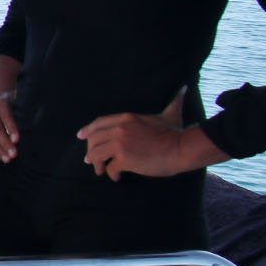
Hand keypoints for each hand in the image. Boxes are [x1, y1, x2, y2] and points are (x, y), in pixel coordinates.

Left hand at [77, 88, 224, 179]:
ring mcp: (120, 144)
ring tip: (100, 170)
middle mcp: (119, 129)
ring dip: (96, 164)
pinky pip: (110, 168)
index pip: (99, 123)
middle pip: (94, 140)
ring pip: (96, 154)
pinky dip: (111, 174)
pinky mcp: (124, 159)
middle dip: (90, 151)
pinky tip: (116, 177)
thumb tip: (184, 88)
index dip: (88, 130)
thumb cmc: (176, 133)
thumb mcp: (170, 114)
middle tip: (90, 160)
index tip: (80, 136)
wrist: (182, 148)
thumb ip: (173, 101)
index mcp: (126, 118)